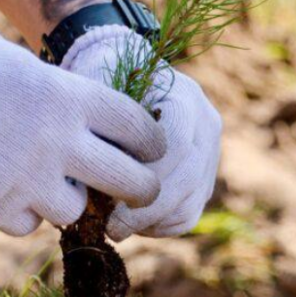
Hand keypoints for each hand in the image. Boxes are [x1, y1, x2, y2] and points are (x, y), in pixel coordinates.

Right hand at [0, 0, 165, 235]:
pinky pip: (28, 225)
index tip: (154, 150)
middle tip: (140, 191)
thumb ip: (67, 100)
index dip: (153, 143)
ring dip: (72, 202)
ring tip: (55, 186)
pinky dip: (24, 214)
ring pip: (77, 212)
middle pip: (128, 182)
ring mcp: (28, 178)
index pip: (138, 128)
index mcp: (72, 99)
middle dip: (142, 189)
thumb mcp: (29, 68)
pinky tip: (11, 192)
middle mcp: (59, 142)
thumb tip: (96, 125)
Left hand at [62, 26, 221, 240]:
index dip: (146, 178)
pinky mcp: (204, 175)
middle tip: (111, 229)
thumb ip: (97, 128)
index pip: (177, 146)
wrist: (121, 67)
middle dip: (148, 210)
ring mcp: (209, 150)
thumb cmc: (99, 82)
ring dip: (154, 222)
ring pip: (192, 201)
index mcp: (183, 96)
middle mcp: (205, 121)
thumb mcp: (94, 95)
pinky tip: (132, 224)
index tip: (108, 198)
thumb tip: (86, 183)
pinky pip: (190, 213)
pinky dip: (162, 226)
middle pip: (188, 178)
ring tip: (117, 227)